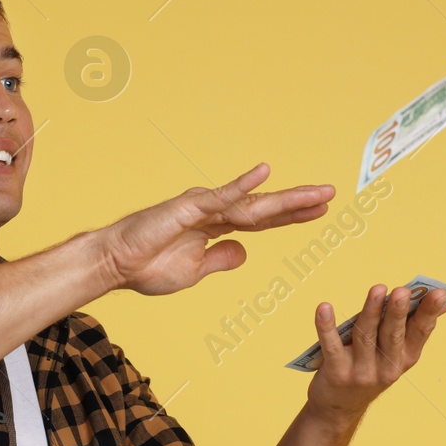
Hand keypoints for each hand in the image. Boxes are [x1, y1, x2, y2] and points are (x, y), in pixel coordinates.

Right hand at [100, 163, 333, 295]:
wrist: (116, 266)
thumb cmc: (147, 267)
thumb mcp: (194, 272)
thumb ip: (220, 260)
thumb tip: (245, 253)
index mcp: (216, 228)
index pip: (262, 221)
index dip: (290, 216)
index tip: (318, 211)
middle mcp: (215, 212)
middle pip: (265, 208)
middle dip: (298, 202)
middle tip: (330, 194)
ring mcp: (204, 207)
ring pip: (252, 203)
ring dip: (286, 198)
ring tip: (317, 193)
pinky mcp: (189, 207)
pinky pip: (221, 196)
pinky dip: (243, 184)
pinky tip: (264, 173)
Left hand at [306, 284, 445, 420]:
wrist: (340, 407)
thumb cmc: (371, 367)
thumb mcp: (397, 352)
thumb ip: (416, 324)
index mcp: (405, 358)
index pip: (420, 332)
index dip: (430, 312)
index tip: (439, 292)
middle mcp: (386, 367)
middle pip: (392, 335)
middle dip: (397, 313)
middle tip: (402, 291)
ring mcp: (361, 372)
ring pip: (365, 336)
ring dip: (370, 312)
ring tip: (377, 290)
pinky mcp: (336, 373)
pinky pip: (331, 346)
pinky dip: (326, 326)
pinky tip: (324, 307)